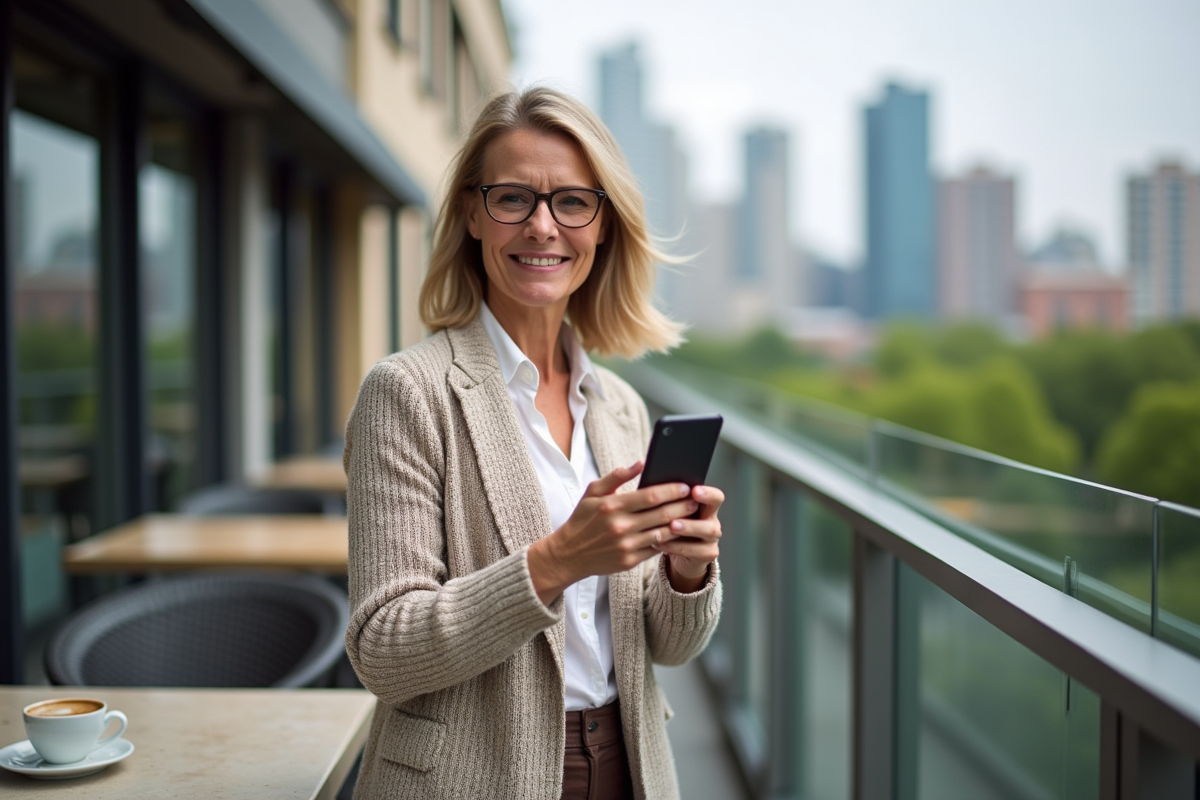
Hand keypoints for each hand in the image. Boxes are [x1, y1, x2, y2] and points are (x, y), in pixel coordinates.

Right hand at [527, 462, 699, 604]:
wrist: (568, 554)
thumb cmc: (582, 519)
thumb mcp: (592, 492)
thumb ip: (616, 476)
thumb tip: (641, 462)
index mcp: (612, 506)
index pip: (650, 496)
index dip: (672, 491)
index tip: (686, 486)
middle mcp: (620, 526)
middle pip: (661, 514)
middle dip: (682, 506)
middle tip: (695, 500)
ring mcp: (626, 546)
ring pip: (663, 533)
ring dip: (680, 524)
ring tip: (692, 516)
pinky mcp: (629, 561)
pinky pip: (656, 549)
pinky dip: (669, 541)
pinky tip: (678, 533)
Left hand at [653, 485, 723, 592]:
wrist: (676, 552)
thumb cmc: (672, 526)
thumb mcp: (672, 512)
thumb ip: (669, 501)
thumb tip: (653, 489)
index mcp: (706, 506)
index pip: (716, 496)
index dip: (708, 493)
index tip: (694, 490)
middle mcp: (712, 521)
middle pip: (714, 514)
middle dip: (700, 509)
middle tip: (682, 510)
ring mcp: (712, 539)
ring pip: (708, 531)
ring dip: (688, 528)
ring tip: (671, 527)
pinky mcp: (708, 554)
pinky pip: (695, 550)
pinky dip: (676, 547)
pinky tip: (660, 543)